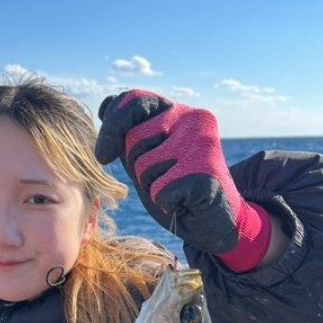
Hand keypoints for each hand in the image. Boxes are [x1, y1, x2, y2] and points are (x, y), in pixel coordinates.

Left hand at [94, 90, 271, 270]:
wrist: (219, 223)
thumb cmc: (179, 189)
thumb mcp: (148, 155)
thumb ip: (128, 132)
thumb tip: (105, 106)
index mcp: (181, 111)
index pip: (134, 99)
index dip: (112, 125)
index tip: (104, 155)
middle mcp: (196, 120)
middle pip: (133, 138)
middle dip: (136, 166)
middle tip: (163, 178)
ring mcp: (203, 145)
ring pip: (143, 166)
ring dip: (151, 187)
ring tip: (175, 191)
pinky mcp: (206, 174)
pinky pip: (160, 191)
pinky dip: (166, 204)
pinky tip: (185, 203)